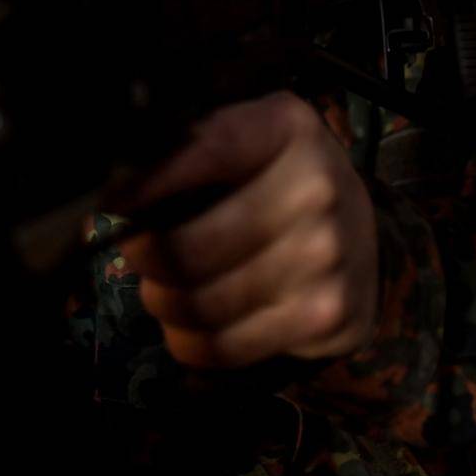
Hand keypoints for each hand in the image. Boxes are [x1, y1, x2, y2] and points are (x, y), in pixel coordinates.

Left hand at [116, 90, 378, 368]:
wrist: (361, 232)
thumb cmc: (277, 180)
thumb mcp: (245, 140)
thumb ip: (186, 150)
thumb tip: (116, 190)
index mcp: (287, 129)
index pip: (205, 153)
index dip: (147, 185)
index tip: (115, 205)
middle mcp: (314, 189)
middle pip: (188, 248)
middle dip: (144, 258)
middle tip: (139, 255)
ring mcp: (326, 257)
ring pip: (200, 304)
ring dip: (163, 303)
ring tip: (164, 291)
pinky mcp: (327, 317)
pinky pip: (225, 346)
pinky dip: (190, 343)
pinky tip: (190, 327)